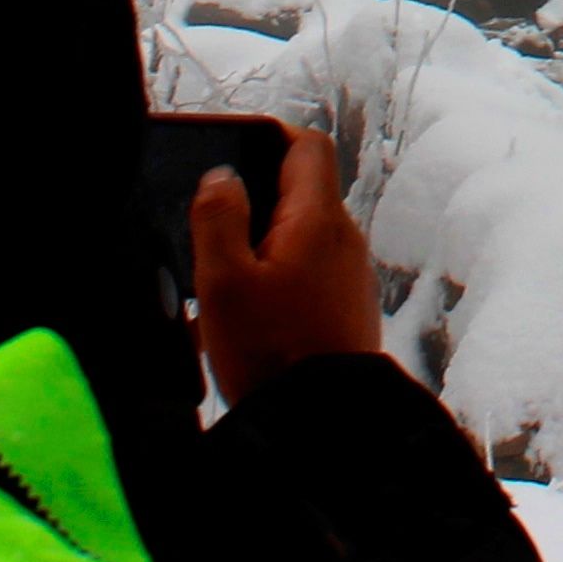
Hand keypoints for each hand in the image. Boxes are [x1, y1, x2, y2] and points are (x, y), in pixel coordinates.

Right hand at [191, 124, 381, 405]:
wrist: (321, 424)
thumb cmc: (272, 352)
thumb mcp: (223, 282)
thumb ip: (219, 218)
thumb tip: (222, 176)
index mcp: (318, 220)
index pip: (307, 146)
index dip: (271, 137)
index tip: (235, 152)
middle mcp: (345, 241)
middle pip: (301, 195)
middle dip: (254, 207)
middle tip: (210, 237)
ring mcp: (352, 278)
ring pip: (300, 242)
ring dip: (259, 255)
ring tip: (216, 295)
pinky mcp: (348, 312)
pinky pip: (308, 281)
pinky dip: (274, 289)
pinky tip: (241, 327)